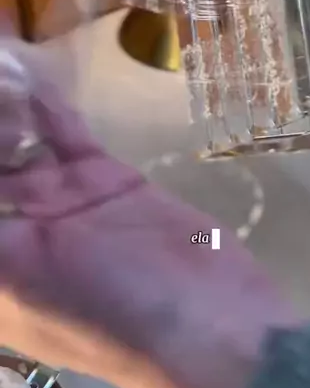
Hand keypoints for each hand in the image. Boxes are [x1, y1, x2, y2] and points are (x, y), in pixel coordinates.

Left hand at [0, 39, 294, 387]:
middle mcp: (18, 231)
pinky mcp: (104, 181)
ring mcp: (62, 204)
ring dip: (4, 111)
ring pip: (13, 146)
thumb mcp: (15, 280)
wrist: (211, 321)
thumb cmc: (106, 311)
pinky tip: (32, 72)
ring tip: (2, 66)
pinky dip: (46, 106)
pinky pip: (65, 135)